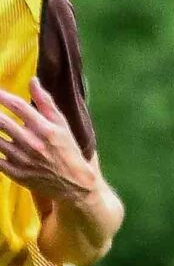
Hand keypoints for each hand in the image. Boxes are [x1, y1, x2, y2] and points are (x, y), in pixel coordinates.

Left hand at [0, 79, 97, 205]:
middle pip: (1, 121)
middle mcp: (33, 144)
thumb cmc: (67, 150)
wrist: (74, 185)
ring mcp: (22, 160)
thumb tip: (32, 80)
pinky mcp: (15, 173)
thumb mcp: (62, 125)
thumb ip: (46, 102)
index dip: (1, 96)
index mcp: (45, 129)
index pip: (18, 106)